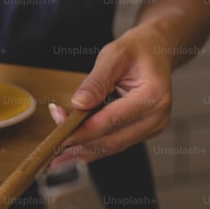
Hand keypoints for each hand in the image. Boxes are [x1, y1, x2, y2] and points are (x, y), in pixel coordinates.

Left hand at [48, 24, 173, 167]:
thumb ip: (96, 81)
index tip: (61, 134)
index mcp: (153, 96)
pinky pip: (115, 142)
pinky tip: (73, 151)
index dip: (85, 130)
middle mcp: (156, 117)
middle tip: (53, 150)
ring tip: (57, 157)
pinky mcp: (143, 131)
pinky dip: (93, 145)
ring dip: (84, 151)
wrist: (156, 51)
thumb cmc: (135, 51)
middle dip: (80, 145)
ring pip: (113, 146)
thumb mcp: (113, 56)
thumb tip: (78, 103)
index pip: (113, 119)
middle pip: (113, 140)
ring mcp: (151, 127)